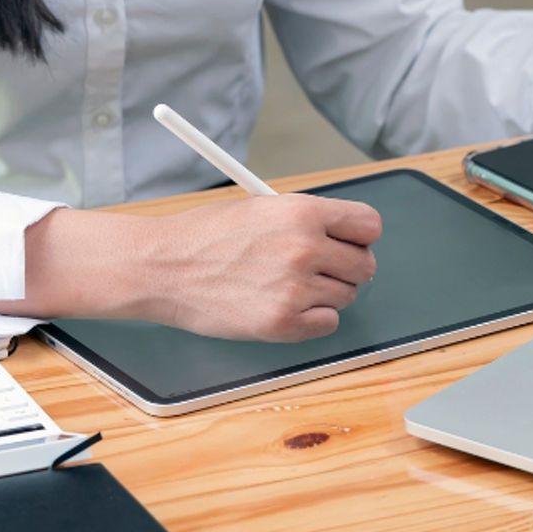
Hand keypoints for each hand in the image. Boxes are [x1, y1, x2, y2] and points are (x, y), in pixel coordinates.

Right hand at [139, 194, 381, 340]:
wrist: (162, 267)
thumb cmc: (205, 236)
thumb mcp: (262, 208)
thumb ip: (306, 220)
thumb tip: (343, 236)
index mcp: (303, 212)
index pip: (369, 225)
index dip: (360, 236)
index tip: (349, 242)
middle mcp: (305, 248)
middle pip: (365, 264)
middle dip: (347, 267)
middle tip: (320, 269)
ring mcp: (295, 288)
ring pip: (347, 296)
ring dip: (326, 293)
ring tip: (288, 285)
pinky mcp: (283, 322)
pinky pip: (328, 323)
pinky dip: (312, 319)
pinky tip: (285, 306)